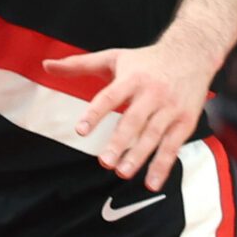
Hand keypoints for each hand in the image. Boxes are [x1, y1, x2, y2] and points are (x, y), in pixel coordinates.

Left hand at [42, 38, 216, 191]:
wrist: (191, 54)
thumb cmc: (146, 59)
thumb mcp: (112, 57)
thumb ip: (78, 64)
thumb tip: (45, 65)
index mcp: (131, 78)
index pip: (110, 97)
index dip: (95, 114)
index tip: (81, 130)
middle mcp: (152, 93)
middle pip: (133, 120)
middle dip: (119, 142)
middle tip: (105, 162)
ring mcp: (170, 108)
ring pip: (153, 135)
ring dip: (139, 156)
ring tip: (122, 172)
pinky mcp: (186, 121)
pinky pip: (173, 146)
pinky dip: (163, 165)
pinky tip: (151, 182)